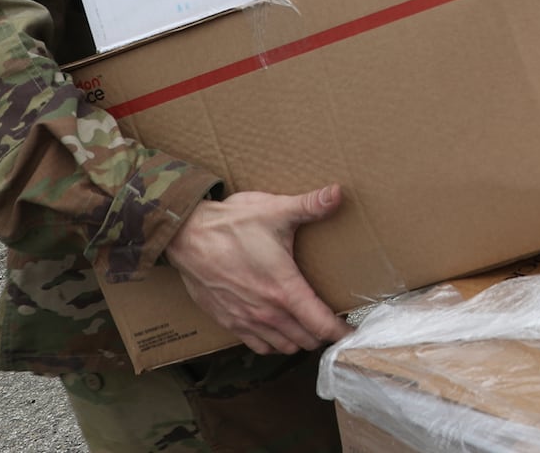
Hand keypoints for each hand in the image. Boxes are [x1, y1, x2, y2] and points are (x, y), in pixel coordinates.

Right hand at [164, 185, 352, 354]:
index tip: (352, 333)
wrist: (187, 237)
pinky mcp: (229, 322)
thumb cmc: (231, 224)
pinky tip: (279, 329)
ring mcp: (246, 320)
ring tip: (309, 325)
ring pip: (284, 346)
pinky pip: (258, 346)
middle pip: (306, 340)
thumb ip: (311, 205)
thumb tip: (339, 192)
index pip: (320, 323)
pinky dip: (274, 343)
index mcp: (284, 289)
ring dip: (300, 340)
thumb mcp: (275, 210)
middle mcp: (267, 312)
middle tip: (333, 321)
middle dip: (323, 333)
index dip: (340, 332)